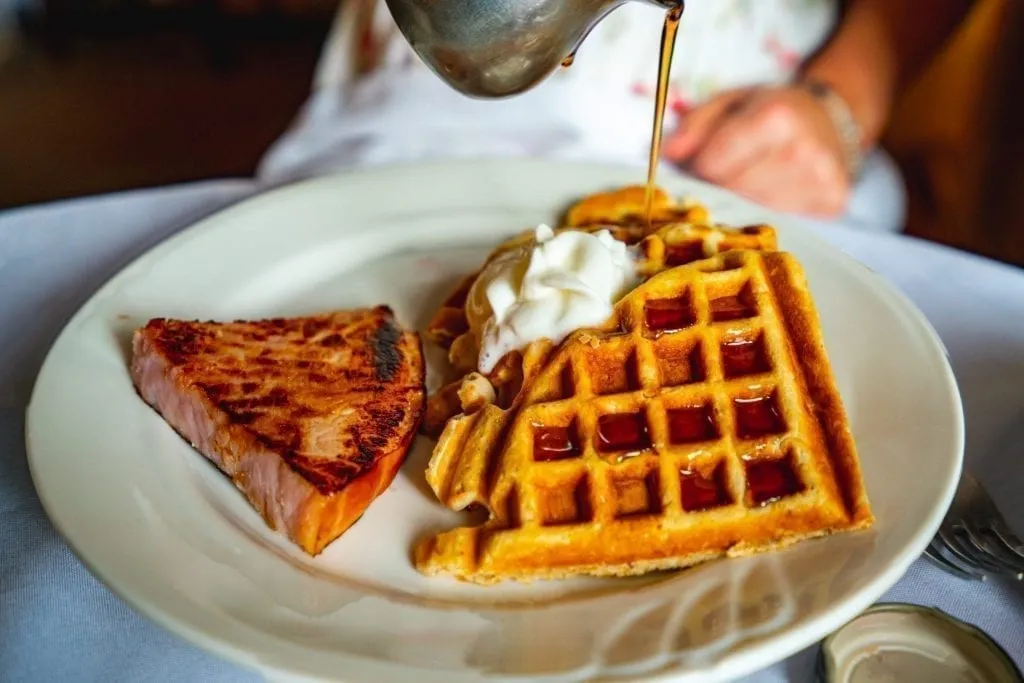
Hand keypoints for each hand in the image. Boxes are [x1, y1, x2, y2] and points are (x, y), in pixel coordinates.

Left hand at [662, 86, 852, 217]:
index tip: (704, 164)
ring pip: (756, 213)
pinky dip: (770, 213)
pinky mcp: (833, 203)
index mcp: (776, 116)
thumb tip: (668, 155)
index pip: (714, 166)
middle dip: (720, 189)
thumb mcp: (729, 102)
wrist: (829, 117)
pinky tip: (776, 193)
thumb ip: (694, 125)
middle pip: (734, 193)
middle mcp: (803, 150)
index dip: (701, 169)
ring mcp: (823, 180)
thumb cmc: (770, 110)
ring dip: (744, 204)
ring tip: (753, 181)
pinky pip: (784, 223)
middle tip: (727, 175)